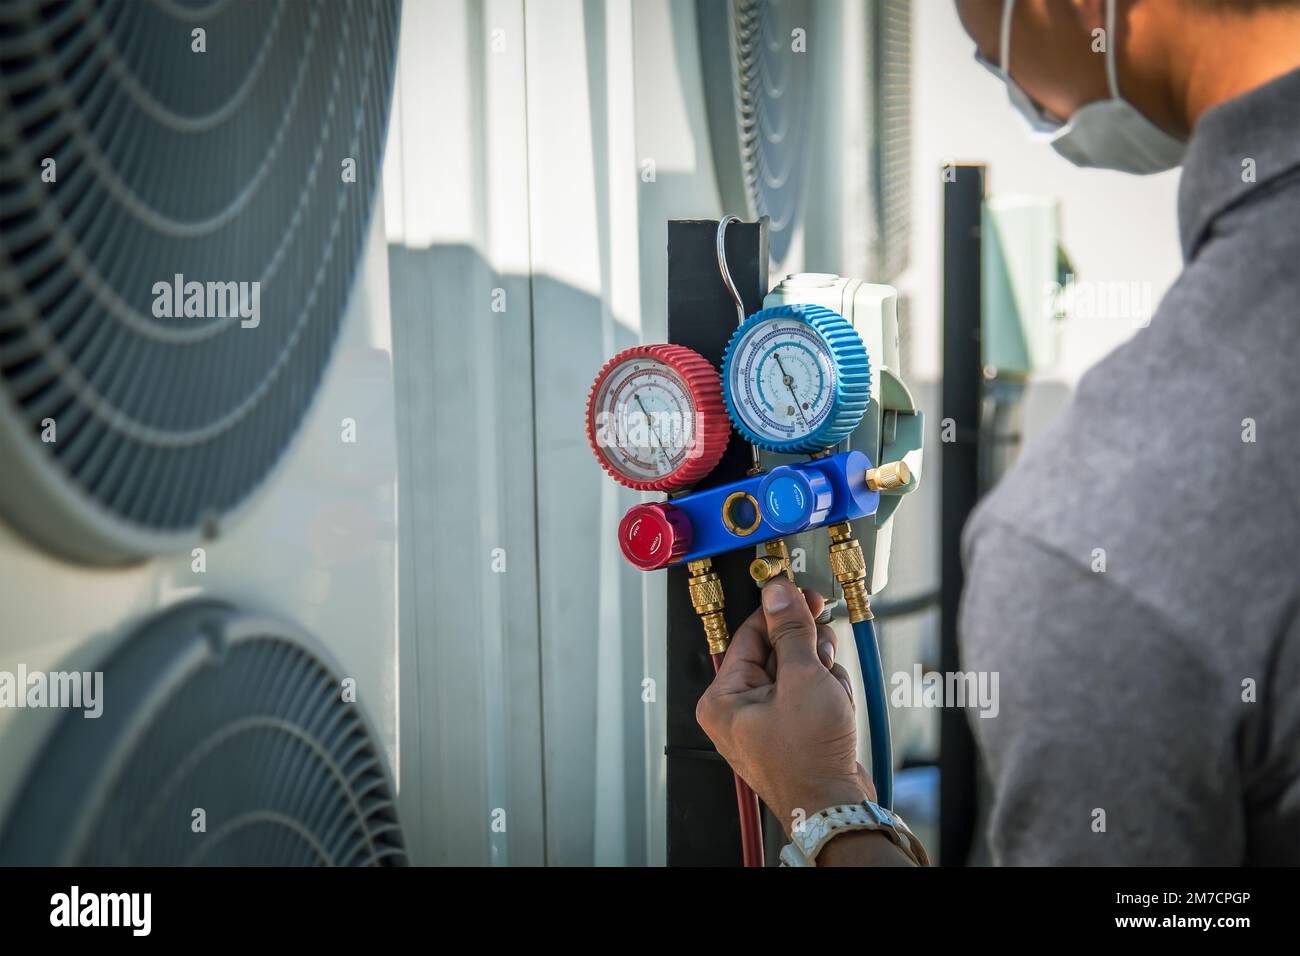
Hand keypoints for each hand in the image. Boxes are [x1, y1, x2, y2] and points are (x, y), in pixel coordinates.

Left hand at [695, 576, 873, 835]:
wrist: (837, 806)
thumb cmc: (807, 761)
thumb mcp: (802, 679)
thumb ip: (790, 631)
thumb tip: (779, 595)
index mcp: (724, 697)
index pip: (749, 633)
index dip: (779, 611)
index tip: (801, 594)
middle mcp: (739, 709)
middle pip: (777, 649)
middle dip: (808, 651)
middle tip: (821, 653)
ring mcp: (767, 720)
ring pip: (800, 669)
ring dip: (823, 674)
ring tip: (830, 693)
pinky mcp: (793, 729)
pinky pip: (810, 692)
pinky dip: (829, 694)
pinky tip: (836, 709)